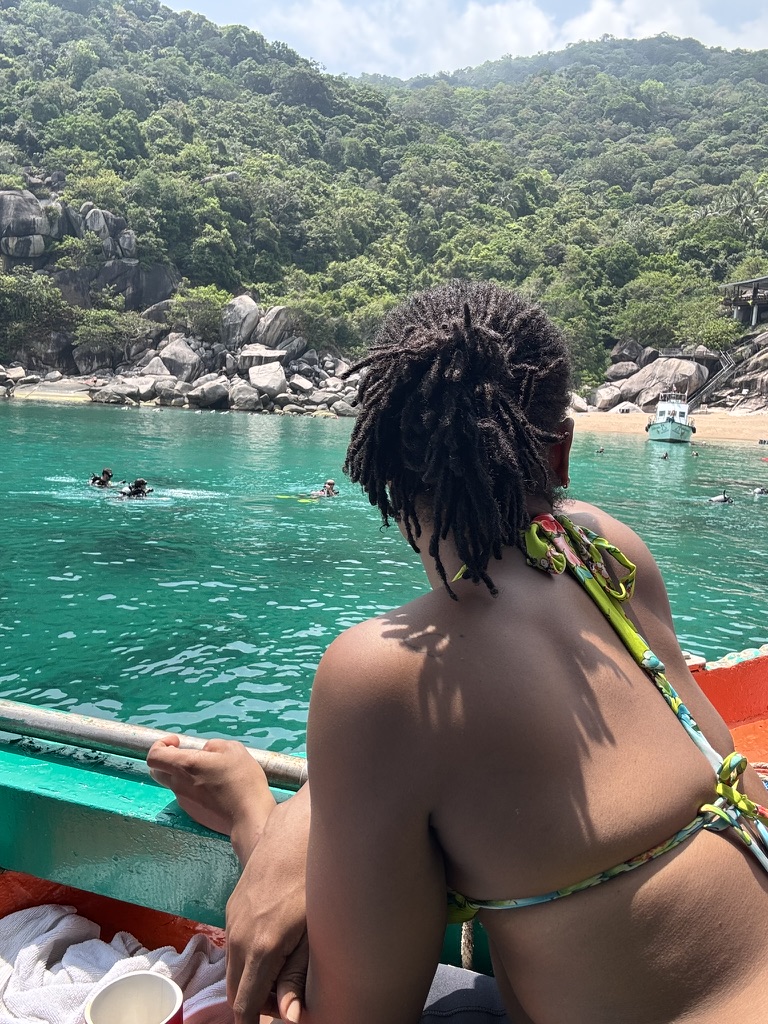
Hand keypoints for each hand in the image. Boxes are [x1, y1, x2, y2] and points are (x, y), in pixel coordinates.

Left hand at [147, 736, 274, 840]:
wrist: (249, 817)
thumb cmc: (242, 780)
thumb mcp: (233, 749)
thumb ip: (214, 745)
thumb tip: (206, 750)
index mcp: (185, 766)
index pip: (154, 756)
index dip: (160, 744)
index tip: (177, 742)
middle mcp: (179, 785)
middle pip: (158, 771)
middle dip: (167, 760)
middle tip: (188, 756)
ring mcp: (185, 802)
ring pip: (175, 784)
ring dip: (185, 775)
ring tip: (212, 773)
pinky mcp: (194, 814)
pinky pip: (188, 796)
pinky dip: (195, 789)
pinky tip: (217, 789)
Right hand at [226, 785, 309, 1022]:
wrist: (296, 832)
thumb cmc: (314, 881)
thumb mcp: (312, 933)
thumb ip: (295, 977)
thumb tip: (288, 1017)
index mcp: (260, 948)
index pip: (244, 1005)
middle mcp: (239, 935)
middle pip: (234, 989)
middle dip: (254, 1002)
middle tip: (284, 997)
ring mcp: (233, 918)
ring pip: (232, 965)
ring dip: (251, 977)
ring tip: (285, 968)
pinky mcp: (234, 903)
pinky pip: (234, 942)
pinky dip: (247, 955)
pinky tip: (276, 940)